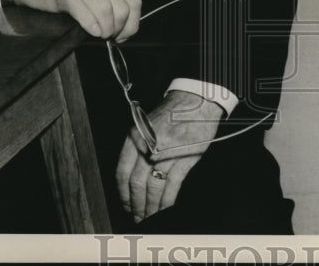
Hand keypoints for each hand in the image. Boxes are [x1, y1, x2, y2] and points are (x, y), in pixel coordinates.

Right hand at [1, 0, 140, 40]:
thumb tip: (125, 24)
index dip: (133, 22)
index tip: (125, 34)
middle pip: (121, 7)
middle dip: (120, 28)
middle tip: (110, 37)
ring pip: (105, 8)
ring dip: (107, 28)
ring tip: (101, 35)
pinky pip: (81, 9)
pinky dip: (90, 24)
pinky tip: (92, 31)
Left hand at [115, 90, 222, 222]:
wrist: (196, 100)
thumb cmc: (171, 113)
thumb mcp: (146, 126)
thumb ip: (137, 149)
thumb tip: (131, 181)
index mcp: (135, 136)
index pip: (122, 172)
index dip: (123, 193)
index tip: (125, 205)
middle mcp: (149, 144)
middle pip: (137, 183)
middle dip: (136, 204)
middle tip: (137, 217)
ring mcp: (168, 151)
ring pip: (154, 187)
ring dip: (151, 206)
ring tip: (150, 217)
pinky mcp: (186, 156)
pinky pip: (173, 184)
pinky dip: (168, 200)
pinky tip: (165, 208)